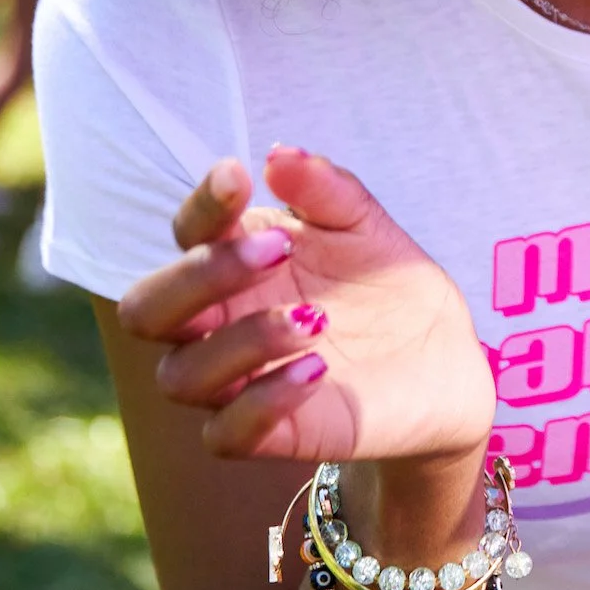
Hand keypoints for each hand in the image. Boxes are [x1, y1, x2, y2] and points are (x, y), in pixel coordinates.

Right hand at [118, 146, 496, 463]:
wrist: (443, 358)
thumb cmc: (386, 283)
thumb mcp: (366, 224)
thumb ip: (325, 189)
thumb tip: (278, 155)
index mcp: (234, 263)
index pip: (185, 235)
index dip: (201, 206)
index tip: (238, 174)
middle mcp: (219, 323)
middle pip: (147, 311)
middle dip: (199, 276)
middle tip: (278, 248)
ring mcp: (238, 381)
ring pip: (180, 376)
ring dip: (242, 340)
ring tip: (317, 318)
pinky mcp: (270, 434)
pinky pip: (226, 434)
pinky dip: (262, 401)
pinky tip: (317, 368)